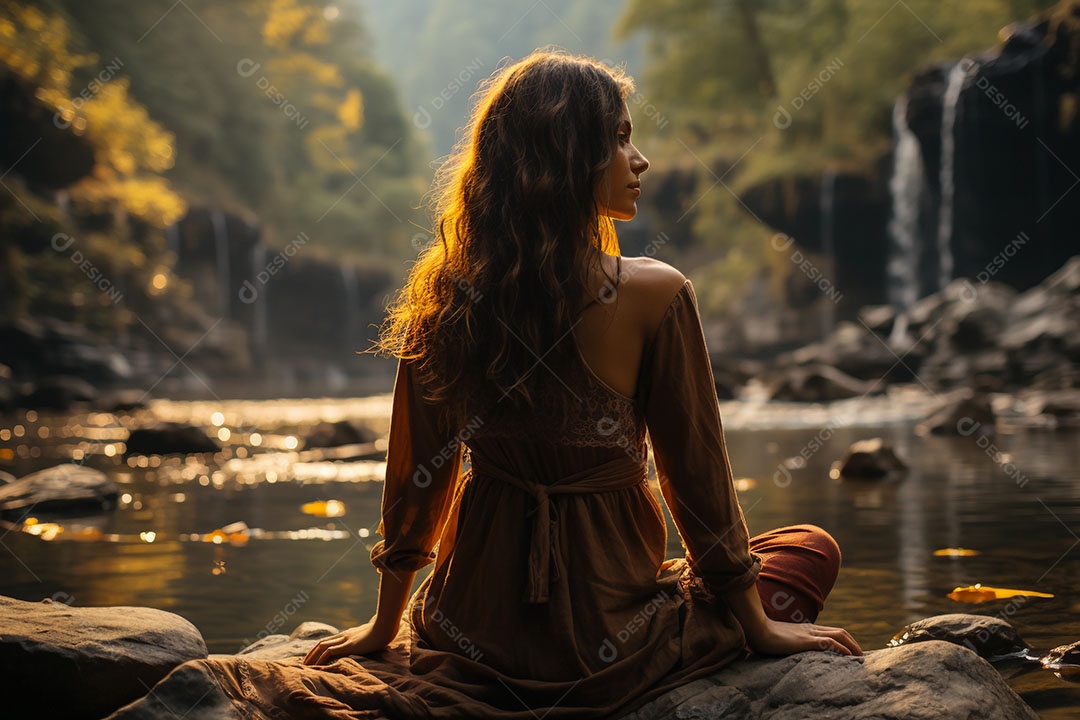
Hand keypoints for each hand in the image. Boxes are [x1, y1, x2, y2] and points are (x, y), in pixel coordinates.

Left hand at [302, 618, 397, 665]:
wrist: (386, 626)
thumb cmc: (384, 630)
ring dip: (312, 656)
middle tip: (304, 663)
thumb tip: (374, 640)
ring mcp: (345, 640)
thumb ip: (369, 637)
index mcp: (349, 634)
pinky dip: (320, 659)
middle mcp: (344, 636)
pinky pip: (329, 652)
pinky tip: (316, 666)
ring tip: (305, 667)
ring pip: (322, 646)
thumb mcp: (373, 635)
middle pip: (322, 643)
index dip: (320, 649)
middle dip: (311, 653)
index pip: (330, 641)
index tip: (314, 657)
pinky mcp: (348, 645)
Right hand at [744, 617, 861, 656]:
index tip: (852, 652)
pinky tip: (847, 656)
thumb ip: (790, 642)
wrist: (756, 629)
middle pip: (840, 632)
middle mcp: (811, 629)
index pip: (832, 631)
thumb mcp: (782, 640)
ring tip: (859, 658)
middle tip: (861, 656)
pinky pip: (829, 643)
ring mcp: (809, 633)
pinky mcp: (806, 640)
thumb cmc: (764, 636)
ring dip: (852, 646)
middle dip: (853, 643)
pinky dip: (841, 648)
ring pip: (838, 635)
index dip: (845, 640)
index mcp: (806, 629)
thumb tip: (792, 649)